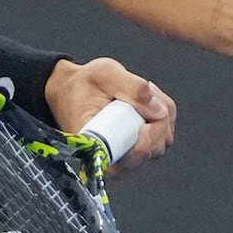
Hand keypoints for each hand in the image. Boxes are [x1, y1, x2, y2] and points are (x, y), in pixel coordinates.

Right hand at [45, 57, 174, 166]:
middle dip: (158, 115)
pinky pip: (163, 134)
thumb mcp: (104, 73)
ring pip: (163, 140)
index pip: (135, 155)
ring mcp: (127, 156)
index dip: (150, 134)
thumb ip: (133, 87)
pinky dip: (160, 114)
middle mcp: (114, 159)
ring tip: (139, 95)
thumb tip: (159, 109)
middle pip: (156, 147)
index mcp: (99, 146)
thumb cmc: (80, 86)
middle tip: (144, 92)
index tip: (148, 110)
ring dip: (160, 113)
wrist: (69, 90)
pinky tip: (144, 102)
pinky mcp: (136, 149)